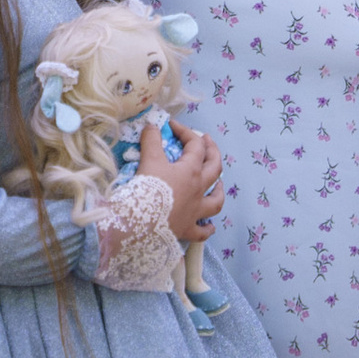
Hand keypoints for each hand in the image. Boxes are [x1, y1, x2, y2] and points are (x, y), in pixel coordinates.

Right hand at [147, 121, 222, 244]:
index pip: (195, 145)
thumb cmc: (147, 189)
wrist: (140, 222)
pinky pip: (202, 231)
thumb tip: (152, 126)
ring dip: (218, 190)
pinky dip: (207, 229)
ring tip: (218, 184)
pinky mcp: (186, 229)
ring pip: (216, 200)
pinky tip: (209, 227)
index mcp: (191, 170)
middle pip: (214, 167)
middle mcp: (198, 190)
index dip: (185, 131)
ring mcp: (195, 211)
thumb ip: (151, 140)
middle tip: (207, 141)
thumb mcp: (148, 159)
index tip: (171, 126)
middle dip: (212, 151)